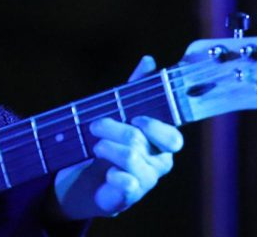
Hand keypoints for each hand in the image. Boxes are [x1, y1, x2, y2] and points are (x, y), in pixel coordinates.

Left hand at [52, 55, 183, 220]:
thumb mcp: (118, 113)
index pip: (173, 136)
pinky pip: (128, 186)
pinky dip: (114, 176)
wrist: (82, 179)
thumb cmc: (108, 141)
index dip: (156, 125)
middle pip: (145, 142)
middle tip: (95, 125)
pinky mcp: (128, 197)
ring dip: (106, 147)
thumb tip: (149, 60)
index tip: (135, 117)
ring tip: (93, 145)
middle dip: (118, 129)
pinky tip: (106, 173)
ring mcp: (145, 181)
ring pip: (131, 158)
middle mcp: (158, 161)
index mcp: (159, 141)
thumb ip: (134, 90)